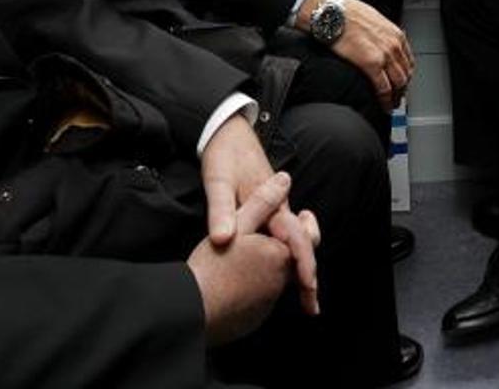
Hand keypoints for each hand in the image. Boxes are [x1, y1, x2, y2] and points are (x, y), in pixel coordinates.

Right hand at [188, 171, 295, 344]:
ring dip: (276, 266)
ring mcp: (268, 304)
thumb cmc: (212, 266)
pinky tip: (242, 278)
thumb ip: (263, 202)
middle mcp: (280, 282)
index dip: (307, 225)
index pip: (306, 240)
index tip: (306, 215)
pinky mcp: (254, 319)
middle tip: (286, 231)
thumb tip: (285, 179)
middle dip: (295, 246)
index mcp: (281, 256)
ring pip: (279, 280)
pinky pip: (263, 298)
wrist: (191, 310)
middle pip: (295, 261)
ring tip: (260, 252)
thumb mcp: (237, 223)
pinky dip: (260, 285)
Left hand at [201, 115, 321, 313]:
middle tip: (311, 306)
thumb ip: (221, 211)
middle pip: (303, 244)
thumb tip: (224, 240)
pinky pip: (285, 239)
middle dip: (309, 275)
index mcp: (273, 202)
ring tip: (304, 297)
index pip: (296, 238)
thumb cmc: (224, 156)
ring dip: (301, 269)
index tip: (308, 286)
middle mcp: (280, 208)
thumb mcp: (218, 181)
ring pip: (296, 243)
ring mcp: (277, 210)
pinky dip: (289, 258)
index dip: (303, 263)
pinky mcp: (270, 212)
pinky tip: (284, 273)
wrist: (228, 132)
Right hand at [302, 0, 414, 109]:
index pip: (408, 60)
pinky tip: (384, 105)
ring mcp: (384, 55)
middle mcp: (394, 44)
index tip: (403, 82)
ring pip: (398, 83)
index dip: (406, 74)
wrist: (332, 12)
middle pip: (406, 73)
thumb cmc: (346, 12)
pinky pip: (384, 88)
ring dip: (396, 96)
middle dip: (403, 88)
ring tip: (391, 104)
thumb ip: (381, 34)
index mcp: (395, 33)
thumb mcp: (373, 19)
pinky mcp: (371, 64)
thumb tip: (379, 43)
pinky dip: (385, 100)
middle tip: (398, 97)